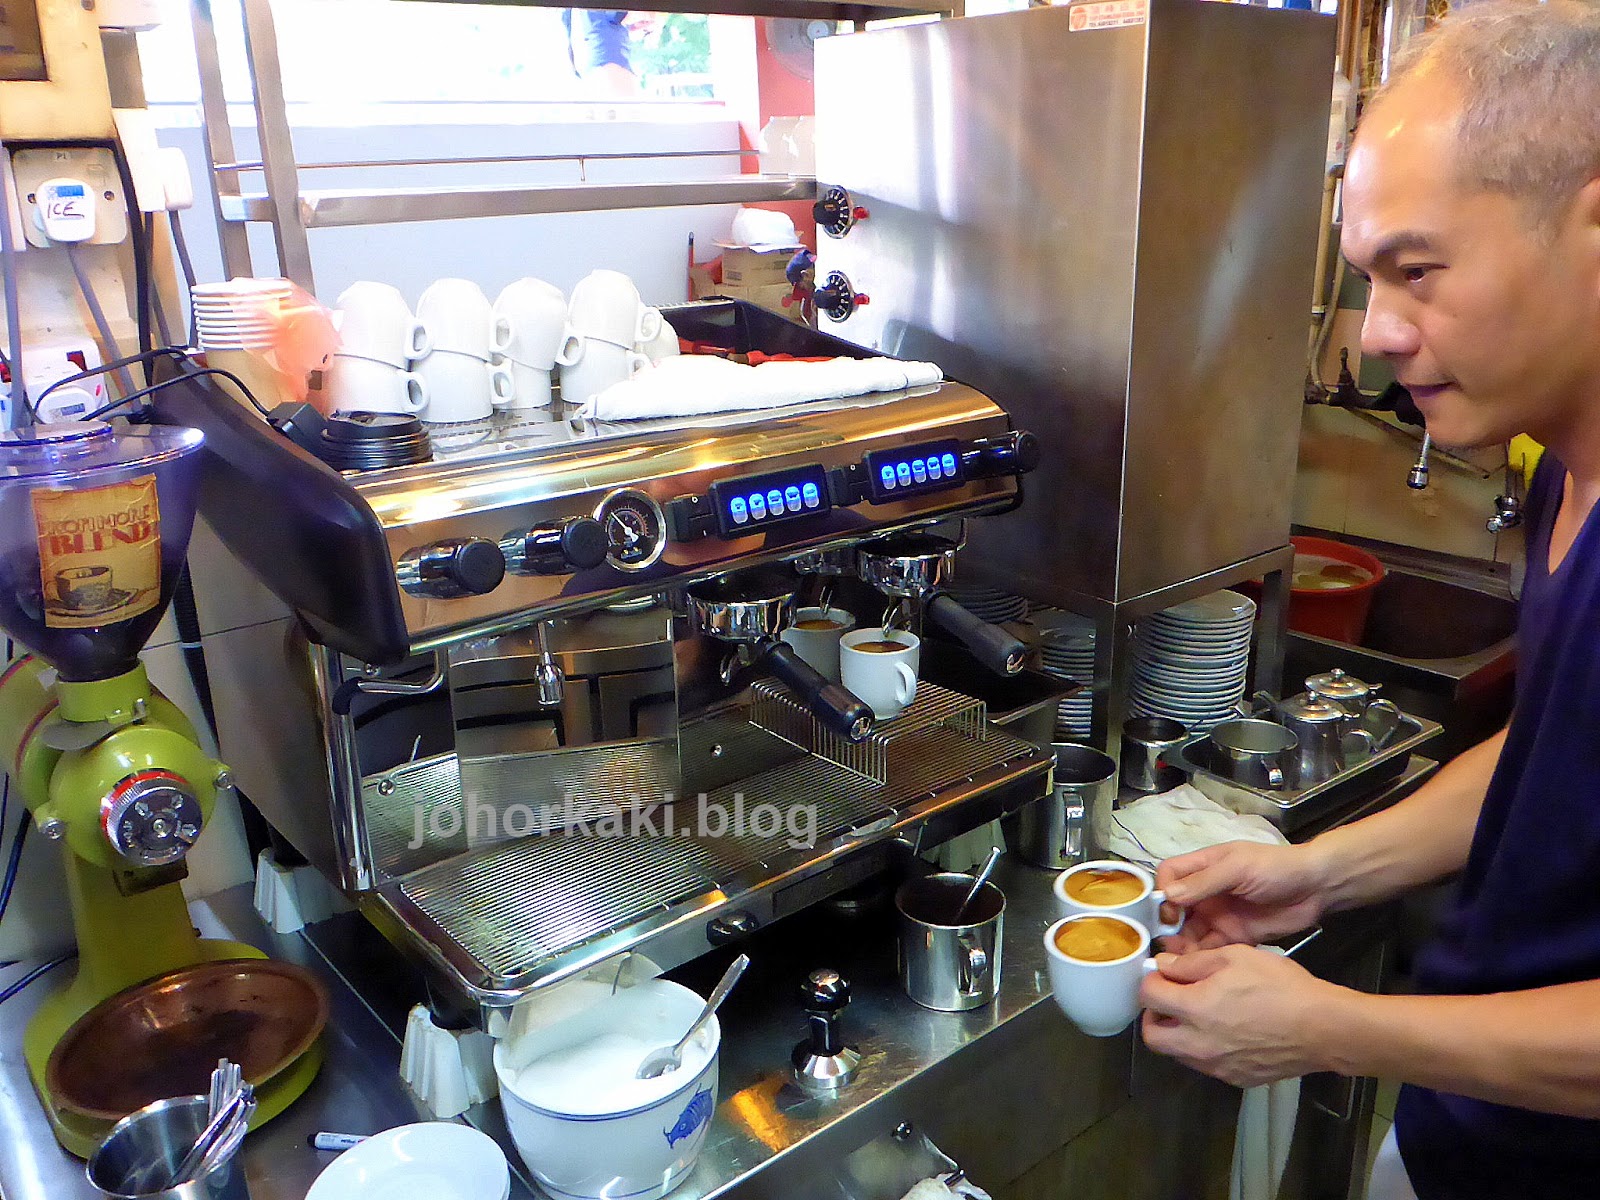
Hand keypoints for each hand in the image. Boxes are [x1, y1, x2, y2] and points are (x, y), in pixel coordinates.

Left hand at [1139, 946, 1337, 1086]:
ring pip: (1177, 1053)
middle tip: (1171, 999)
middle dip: (1154, 1015)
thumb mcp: (1235, 957)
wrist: (1323, 1028)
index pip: (1148, 996)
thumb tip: (1164, 965)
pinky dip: (1204, 1049)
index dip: (1152, 979)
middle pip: (1152, 1036)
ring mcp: (1216, 1066)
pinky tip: (1226, 1032)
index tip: (1163, 973)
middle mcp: (1198, 1043)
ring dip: (1178, 1033)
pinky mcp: (1235, 1079)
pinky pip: (1206, 1065)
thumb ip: (1192, 962)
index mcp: (1194, 1009)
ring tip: (1200, 1014)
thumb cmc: (1281, 986)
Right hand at [1155, 841, 1327, 951]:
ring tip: (1179, 961)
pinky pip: (1210, 948)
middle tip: (1166, 945)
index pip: (1169, 876)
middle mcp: (1207, 892)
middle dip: (1167, 925)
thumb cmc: (1275, 868)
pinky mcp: (1234, 936)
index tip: (1167, 911)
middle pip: (1174, 908)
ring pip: (1189, 932)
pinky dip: (1201, 958)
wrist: (1316, 888)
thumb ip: (1204, 881)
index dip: (1162, 892)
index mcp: (1204, 868)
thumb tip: (1167, 894)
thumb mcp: (1238, 868)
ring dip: (1181, 945)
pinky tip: (1197, 968)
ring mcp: (1220, 915)